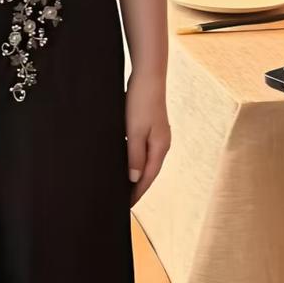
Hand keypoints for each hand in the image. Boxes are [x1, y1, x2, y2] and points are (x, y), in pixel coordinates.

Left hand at [126, 72, 169, 203]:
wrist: (148, 76)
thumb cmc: (140, 102)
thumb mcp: (135, 131)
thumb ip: (135, 155)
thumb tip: (135, 179)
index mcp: (160, 147)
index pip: (148, 177)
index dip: (137, 192)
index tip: (125, 206)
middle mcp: (162, 144)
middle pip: (149, 171)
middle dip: (137, 187)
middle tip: (122, 200)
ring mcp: (158, 136)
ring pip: (146, 161)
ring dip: (136, 174)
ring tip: (122, 185)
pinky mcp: (151, 128)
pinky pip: (143, 150)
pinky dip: (135, 160)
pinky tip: (125, 162)